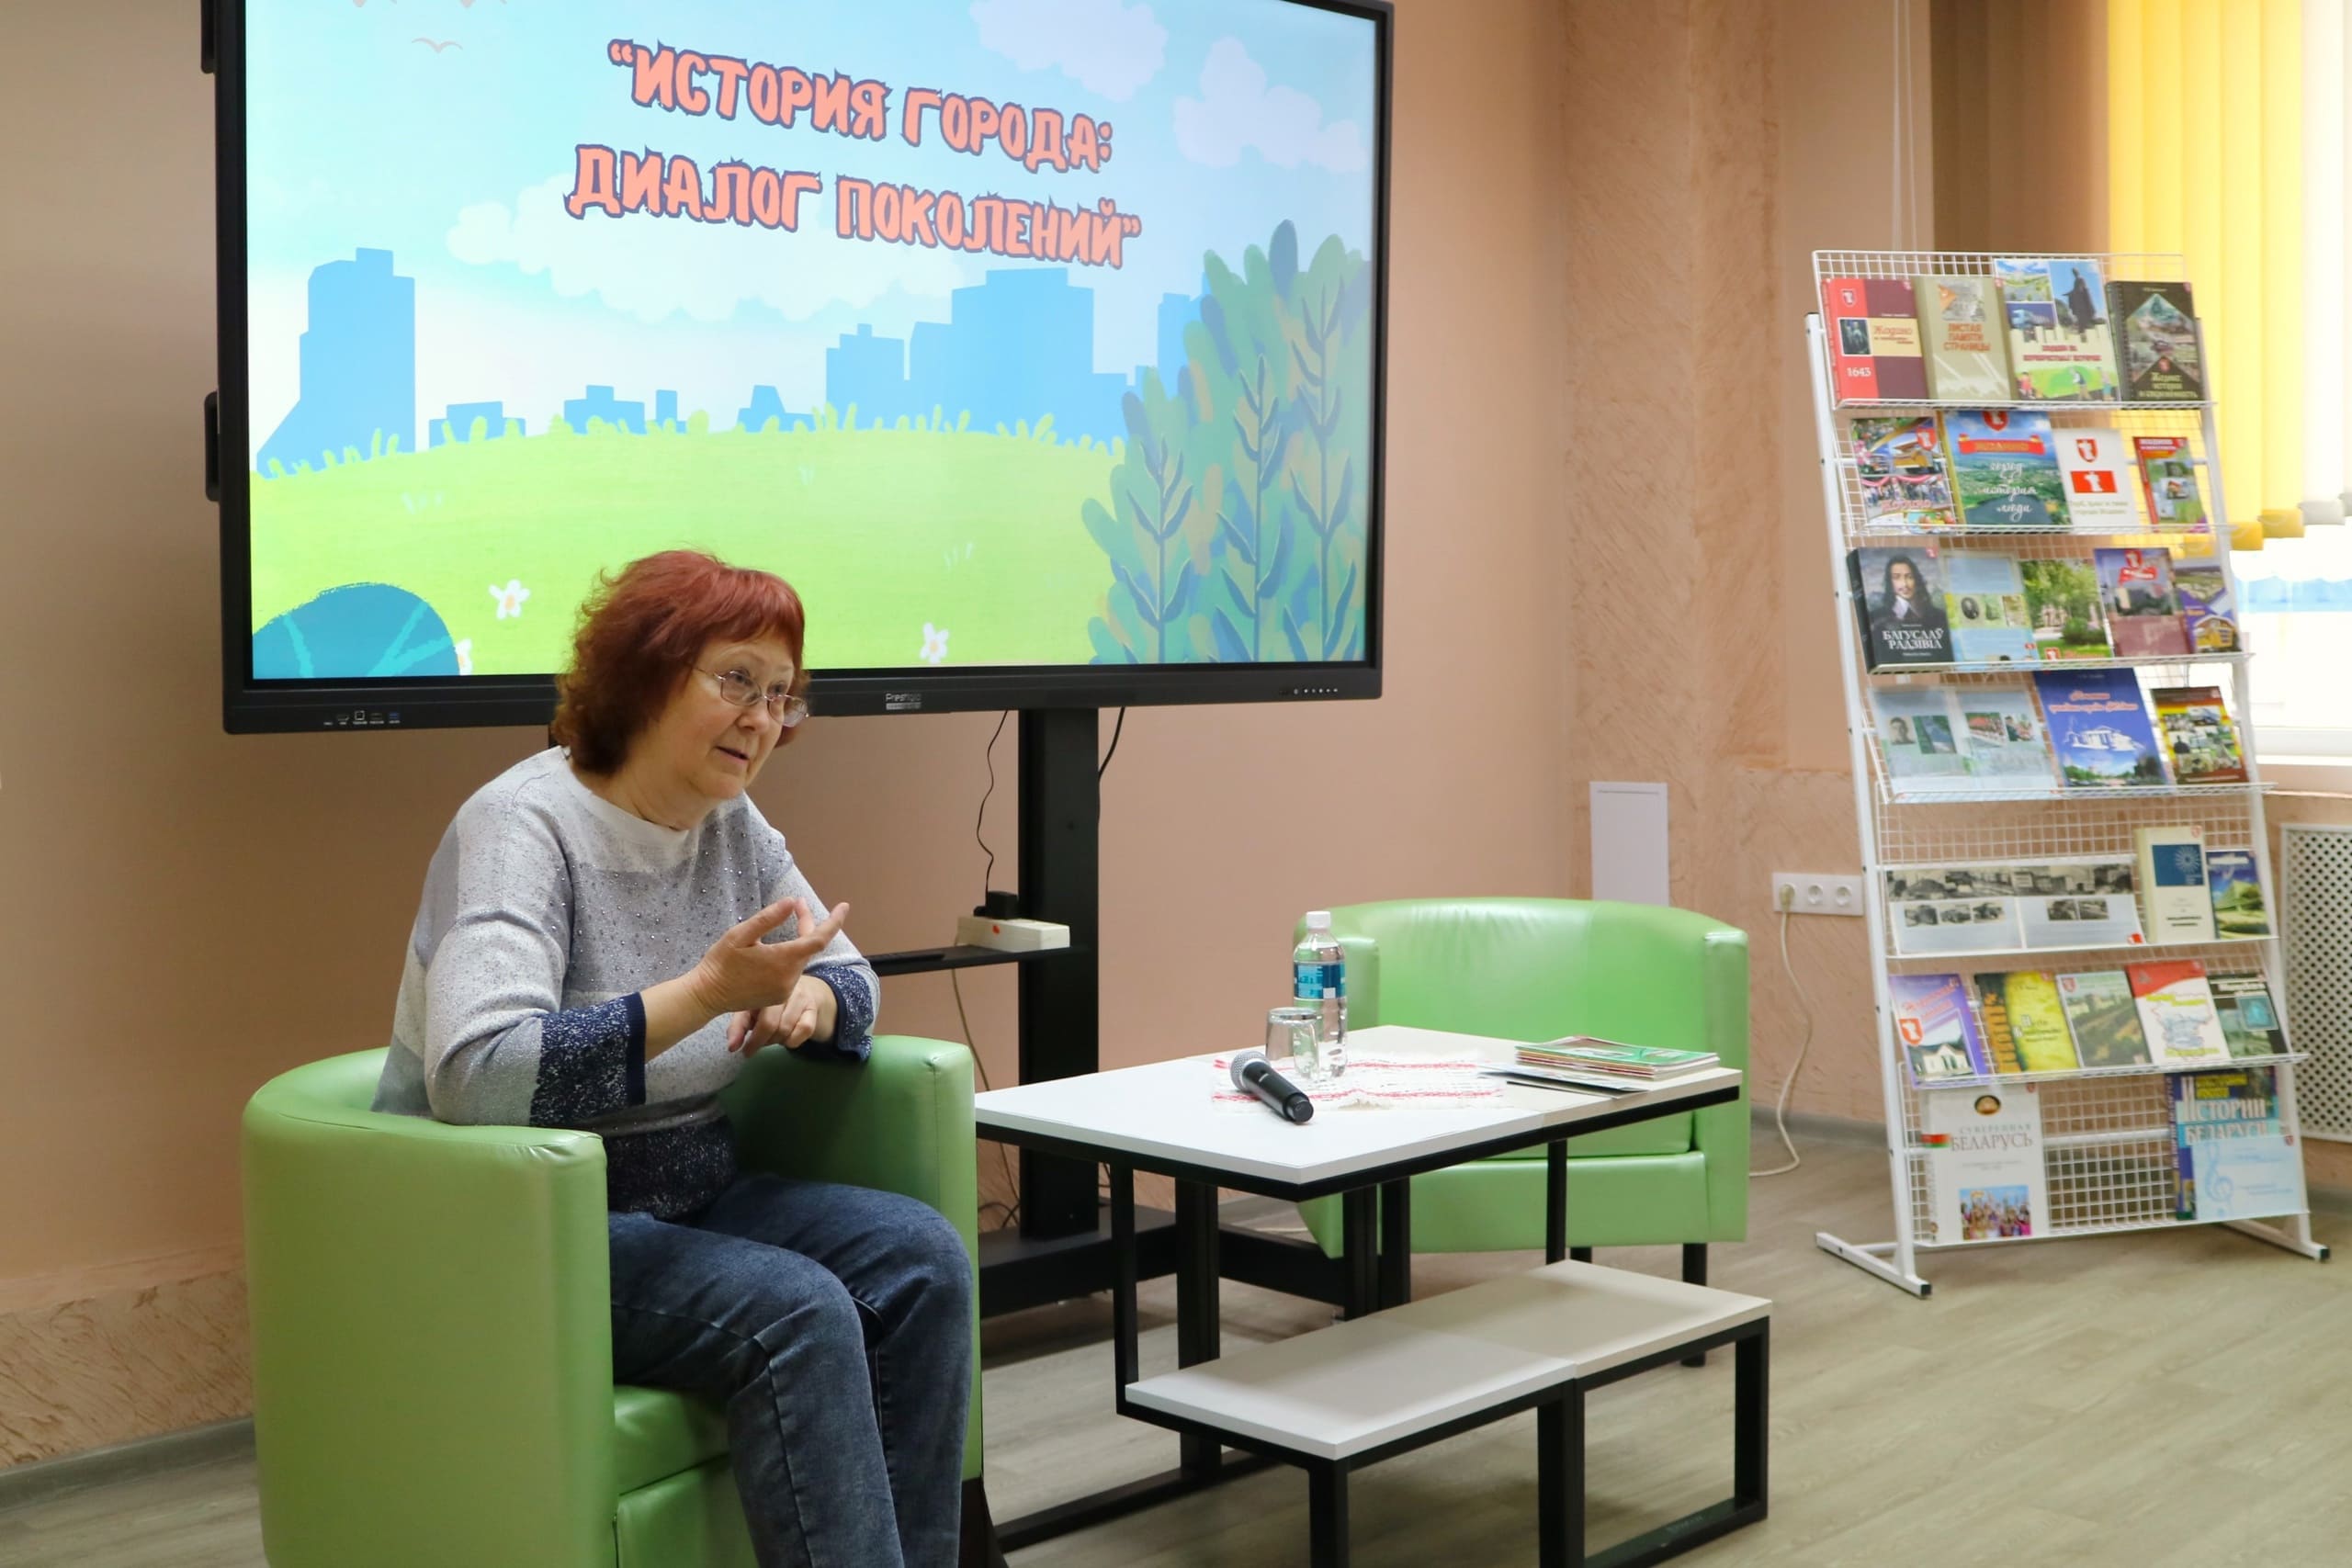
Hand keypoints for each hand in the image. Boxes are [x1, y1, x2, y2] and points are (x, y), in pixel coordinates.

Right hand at [688, 896, 848, 1020]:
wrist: (707, 995)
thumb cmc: (720, 962)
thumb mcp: (740, 935)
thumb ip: (767, 918)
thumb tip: (791, 902)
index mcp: (783, 960)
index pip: (820, 938)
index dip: (834, 921)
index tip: (845, 906)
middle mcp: (790, 978)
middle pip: (809, 947)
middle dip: (807, 923)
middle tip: (798, 904)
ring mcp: (785, 990)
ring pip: (801, 959)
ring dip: (800, 940)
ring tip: (791, 918)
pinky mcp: (779, 997)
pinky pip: (792, 972)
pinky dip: (792, 956)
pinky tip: (780, 945)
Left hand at [726, 975, 832, 1054]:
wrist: (808, 989)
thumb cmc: (772, 1002)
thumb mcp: (750, 1010)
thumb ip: (738, 1027)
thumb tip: (732, 1048)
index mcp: (759, 986)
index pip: (748, 1013)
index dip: (745, 1035)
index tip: (744, 1052)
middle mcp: (780, 987)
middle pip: (770, 1023)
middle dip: (761, 1041)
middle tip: (756, 1045)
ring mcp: (799, 996)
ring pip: (786, 1028)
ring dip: (777, 1041)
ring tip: (771, 1038)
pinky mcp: (813, 1007)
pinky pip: (804, 1030)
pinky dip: (794, 1040)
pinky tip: (787, 1038)